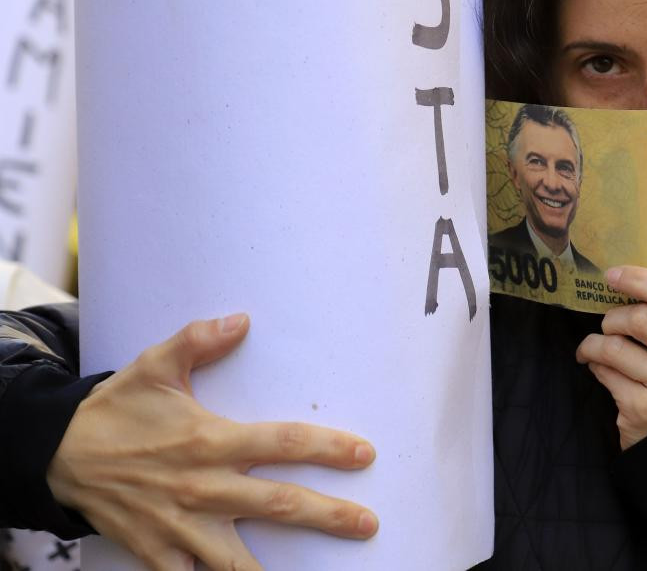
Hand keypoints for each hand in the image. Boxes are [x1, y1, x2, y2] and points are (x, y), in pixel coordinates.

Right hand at [47, 314, 377, 570]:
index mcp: (210, 440)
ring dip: (278, 570)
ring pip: (239, 559)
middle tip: (368, 523)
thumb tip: (242, 321)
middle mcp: (202, 487)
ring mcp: (180, 526)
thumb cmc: (118, 408)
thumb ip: (199, 340)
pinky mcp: (156, 553)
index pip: (283, 442)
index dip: (327, 448)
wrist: (58, 454)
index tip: (364, 453)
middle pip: (279, 504)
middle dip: (329, 515)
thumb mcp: (155, 365)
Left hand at [576, 267, 646, 449]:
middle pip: (641, 318)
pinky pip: (605, 372)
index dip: (639, 280)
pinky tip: (600, 368)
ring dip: (596, 343)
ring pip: (615, 347)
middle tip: (610, 326)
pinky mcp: (643, 410)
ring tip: (597, 349)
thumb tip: (630, 280)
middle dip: (614, 318)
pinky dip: (595, 365)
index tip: (613, 275)